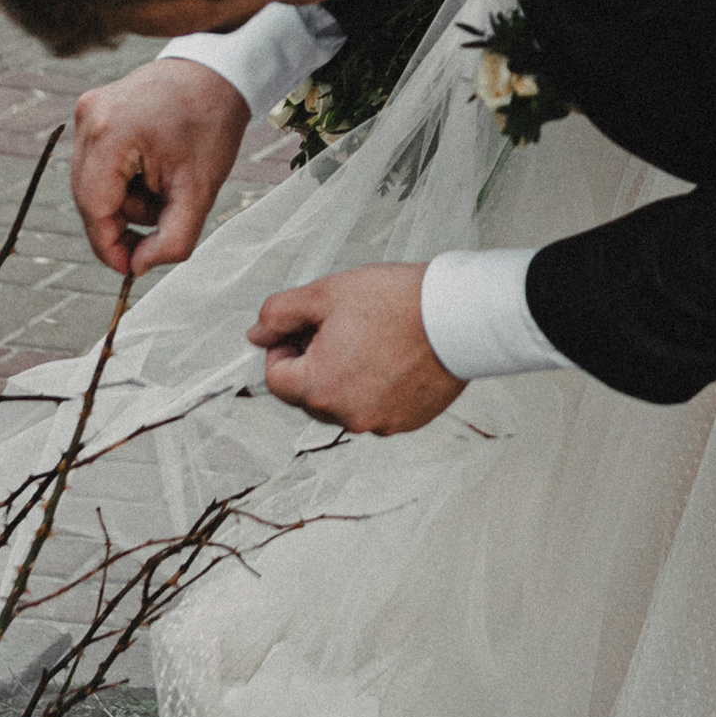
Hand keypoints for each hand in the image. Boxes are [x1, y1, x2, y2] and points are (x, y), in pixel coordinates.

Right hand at [69, 61, 249, 276]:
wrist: (218, 72)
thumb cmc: (211, 124)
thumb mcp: (200, 190)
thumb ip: (172, 239)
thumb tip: (137, 267)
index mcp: (109, 134)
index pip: (94, 210)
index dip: (110, 247)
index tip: (132, 268)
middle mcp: (88, 119)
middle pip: (90, 199)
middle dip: (126, 220)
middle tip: (166, 217)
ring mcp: (87, 111)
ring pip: (94, 183)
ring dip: (128, 198)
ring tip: (167, 183)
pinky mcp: (93, 110)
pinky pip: (99, 162)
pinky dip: (125, 177)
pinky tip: (155, 167)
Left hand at [250, 265, 463, 435]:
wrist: (459, 315)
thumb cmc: (398, 302)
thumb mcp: (325, 293)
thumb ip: (279, 314)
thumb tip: (256, 334)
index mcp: (320, 387)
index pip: (275, 379)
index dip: (283, 348)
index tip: (305, 328)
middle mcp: (347, 415)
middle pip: (309, 395)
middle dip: (315, 364)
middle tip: (341, 328)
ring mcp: (380, 423)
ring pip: (343, 403)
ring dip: (345, 378)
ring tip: (371, 341)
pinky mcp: (407, 422)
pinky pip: (376, 409)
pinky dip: (377, 388)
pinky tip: (393, 358)